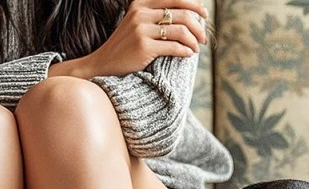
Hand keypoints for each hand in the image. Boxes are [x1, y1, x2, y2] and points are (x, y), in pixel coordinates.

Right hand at [51, 0, 207, 79]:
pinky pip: (173, 46)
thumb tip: (186, 17)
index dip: (194, 5)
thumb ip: (156, 17)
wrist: (104, 64)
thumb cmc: (125, 47)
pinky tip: (188, 54)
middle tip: (204, 38)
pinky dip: (185, 51)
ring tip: (196, 48)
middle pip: (181, 14)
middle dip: (198, 26)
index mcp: (141, 4)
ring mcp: (141, 29)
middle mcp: (141, 13)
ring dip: (193, 40)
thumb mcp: (137, 24)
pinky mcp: (144, 47)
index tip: (204, 16)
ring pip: (180, 30)